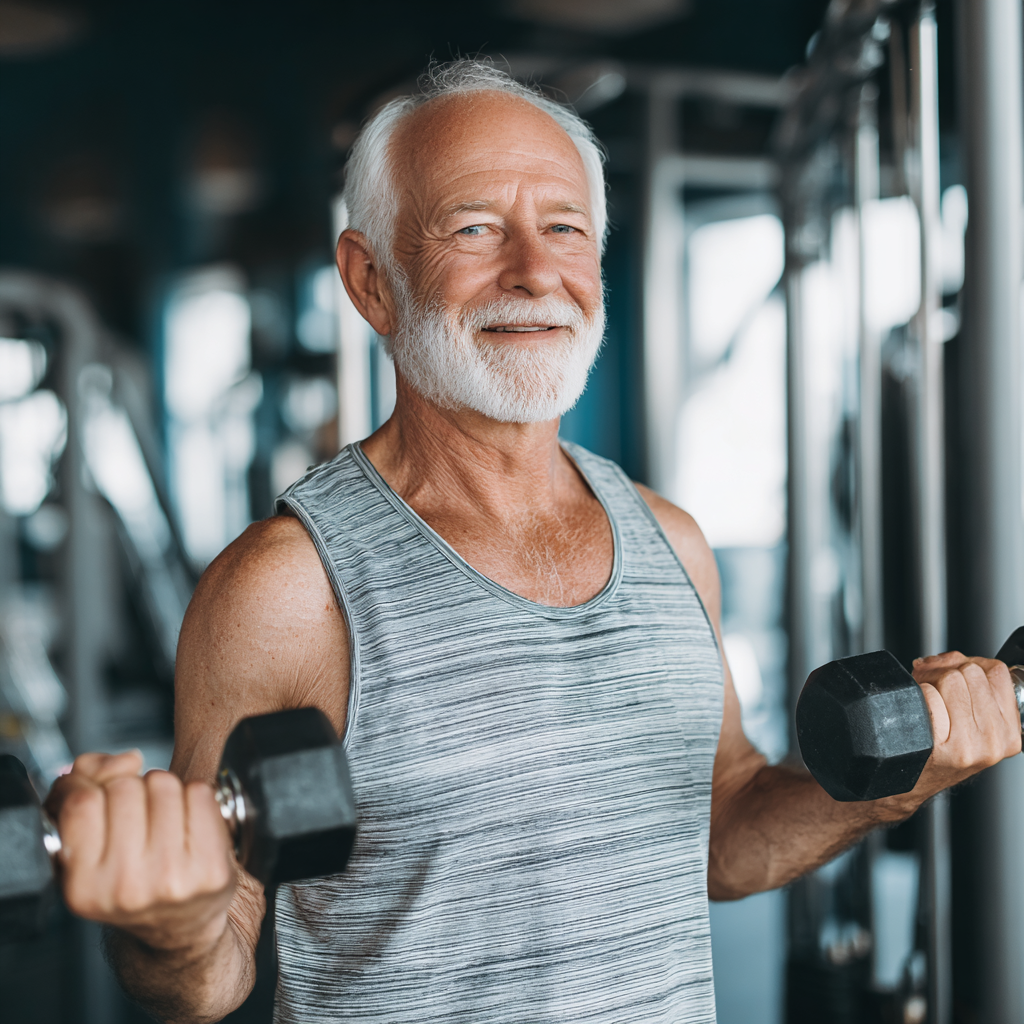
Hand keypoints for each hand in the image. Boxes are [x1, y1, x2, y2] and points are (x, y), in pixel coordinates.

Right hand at [44, 751, 236, 952]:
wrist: (180, 929)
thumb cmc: (131, 879)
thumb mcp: (87, 848)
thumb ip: (86, 787)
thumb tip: (126, 760)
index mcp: (84, 887)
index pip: (82, 802)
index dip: (87, 785)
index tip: (97, 793)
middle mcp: (126, 887)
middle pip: (125, 788)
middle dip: (130, 790)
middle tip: (136, 817)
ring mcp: (172, 879)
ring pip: (163, 784)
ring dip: (163, 792)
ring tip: (162, 821)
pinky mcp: (212, 869)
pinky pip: (200, 792)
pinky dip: (194, 797)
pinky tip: (188, 825)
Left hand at [908, 651, 1021, 798]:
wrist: (903, 783)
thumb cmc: (934, 750)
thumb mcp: (970, 723)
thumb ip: (973, 686)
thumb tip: (952, 658)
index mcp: (1009, 733)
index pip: (998, 672)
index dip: (969, 662)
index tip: (952, 671)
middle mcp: (994, 741)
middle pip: (970, 672)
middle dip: (944, 670)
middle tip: (930, 684)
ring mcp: (970, 746)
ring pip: (951, 679)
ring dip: (929, 681)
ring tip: (924, 699)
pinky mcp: (943, 747)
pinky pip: (929, 695)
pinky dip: (917, 696)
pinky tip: (916, 714)